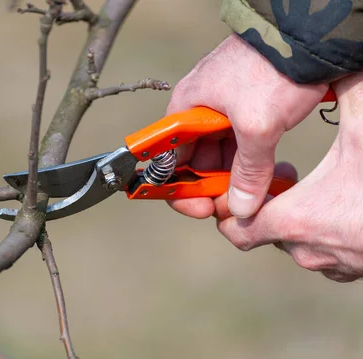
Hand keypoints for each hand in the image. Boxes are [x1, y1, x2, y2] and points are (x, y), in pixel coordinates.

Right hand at [166, 33, 328, 218]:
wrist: (307, 35)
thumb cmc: (273, 67)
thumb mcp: (258, 127)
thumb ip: (247, 172)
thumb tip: (240, 207)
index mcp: (184, 109)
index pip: (167, 158)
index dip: (179, 187)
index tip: (199, 207)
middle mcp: (197, 109)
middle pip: (196, 160)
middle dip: (213, 186)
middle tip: (235, 204)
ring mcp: (221, 108)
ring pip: (219, 154)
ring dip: (235, 176)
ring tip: (257, 190)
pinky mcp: (244, 107)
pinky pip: (238, 143)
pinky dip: (250, 160)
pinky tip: (265, 173)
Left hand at [216, 72, 362, 282]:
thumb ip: (342, 93)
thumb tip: (328, 61)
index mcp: (296, 220)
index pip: (236, 231)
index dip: (231, 210)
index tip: (244, 186)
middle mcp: (307, 251)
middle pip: (267, 231)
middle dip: (271, 204)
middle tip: (288, 174)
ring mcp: (334, 266)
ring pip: (298, 242)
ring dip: (300, 218)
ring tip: (317, 188)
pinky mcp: (357, 271)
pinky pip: (326, 253)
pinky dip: (325, 231)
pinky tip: (343, 204)